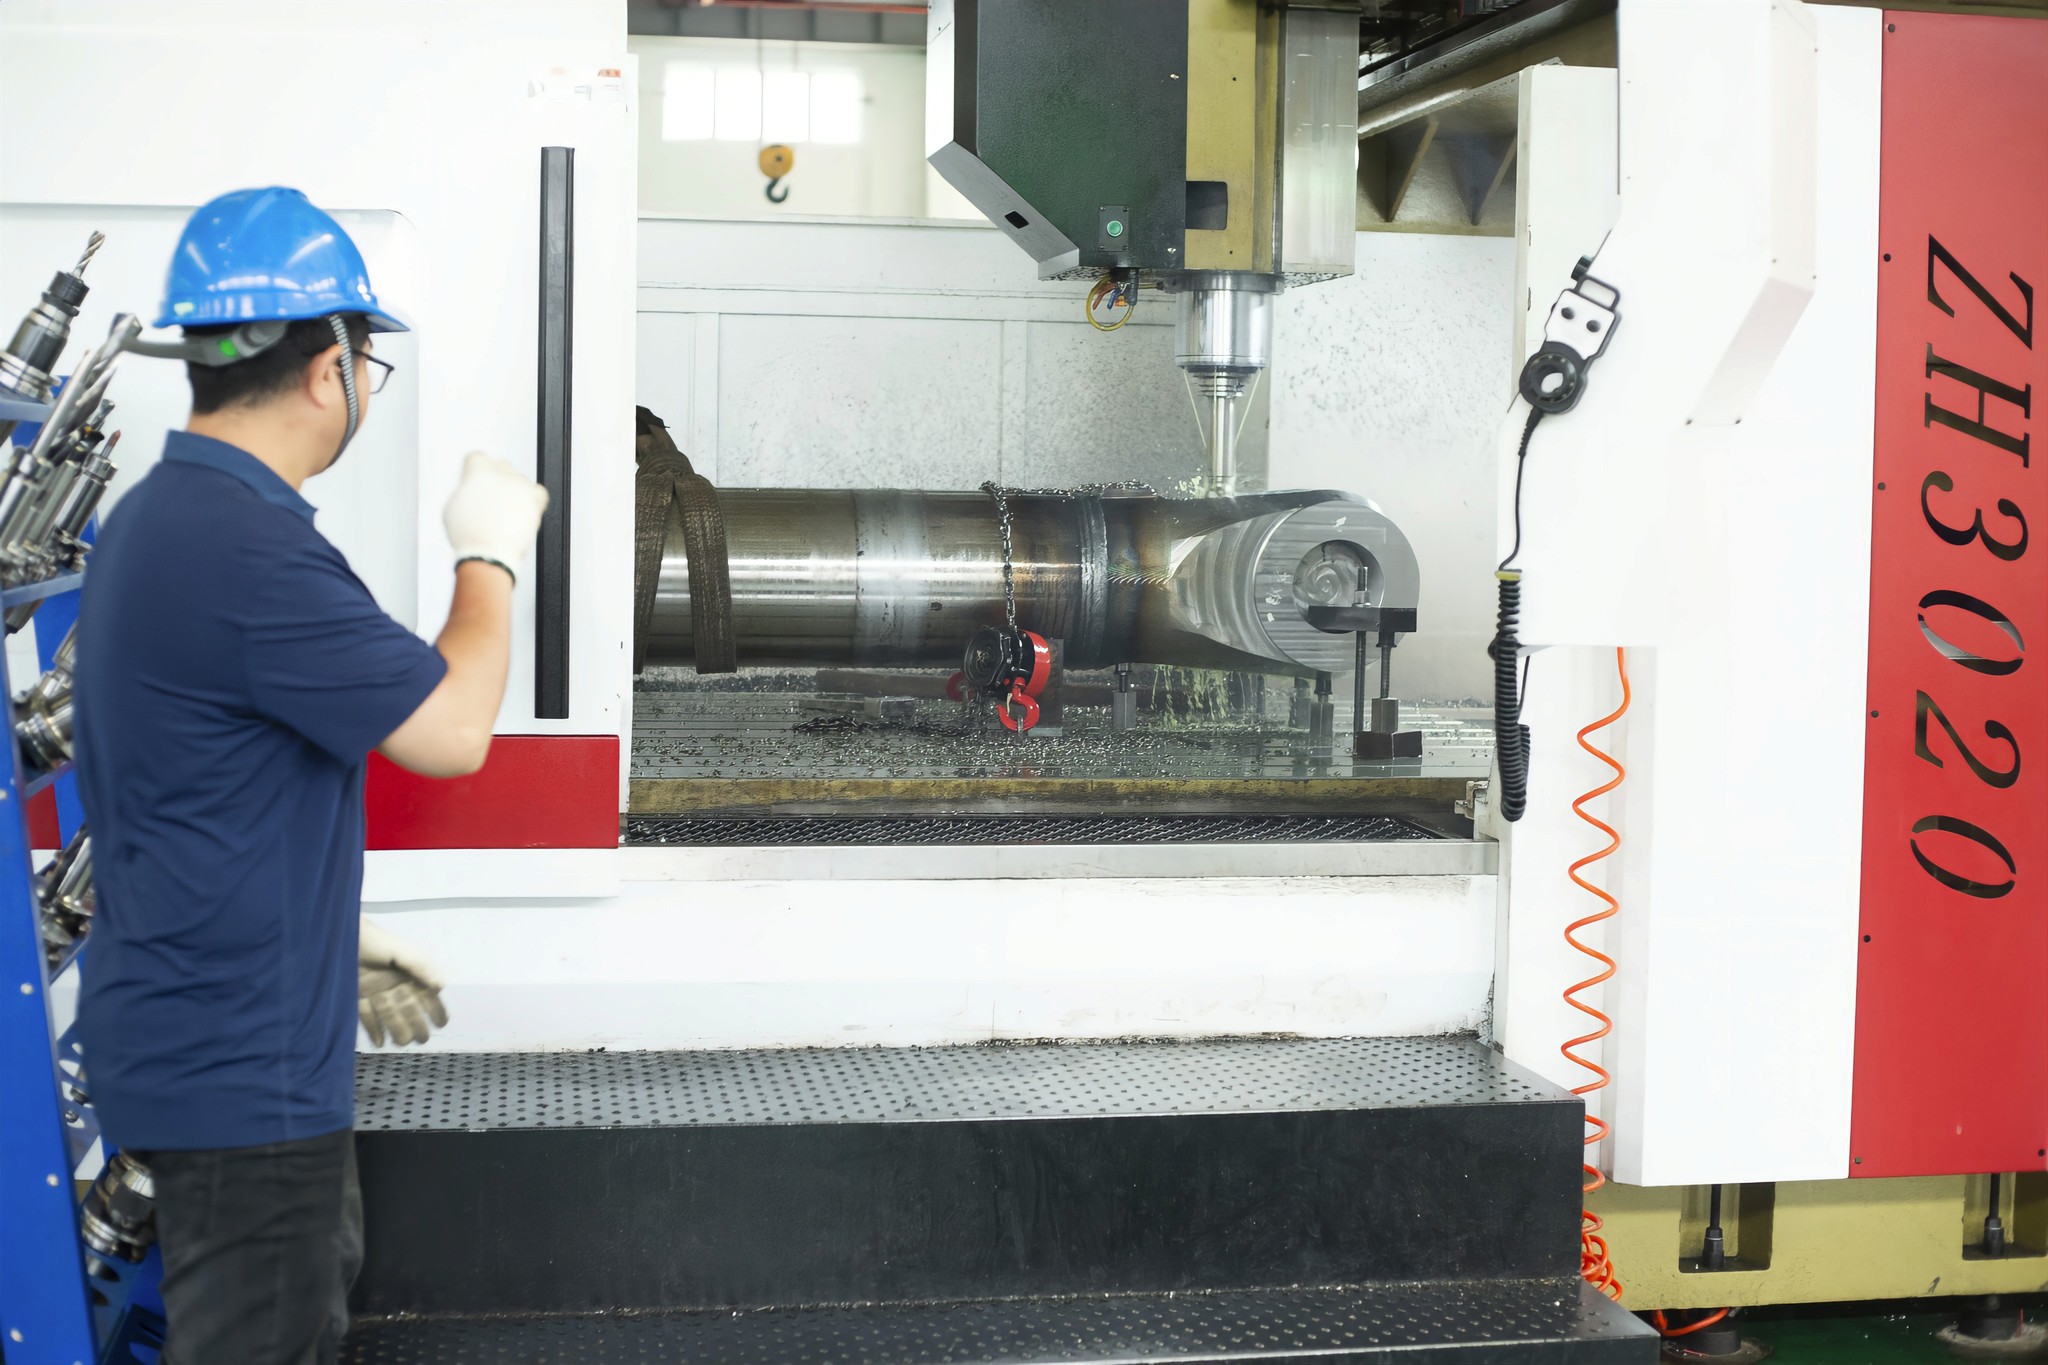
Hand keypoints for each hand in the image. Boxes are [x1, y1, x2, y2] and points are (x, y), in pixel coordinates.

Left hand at [358, 916, 448, 1047]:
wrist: (337, 935)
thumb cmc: (373, 940)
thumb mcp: (401, 950)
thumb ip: (420, 967)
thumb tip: (441, 986)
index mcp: (408, 972)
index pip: (427, 994)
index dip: (436, 1008)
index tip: (442, 1023)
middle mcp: (393, 984)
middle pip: (409, 1009)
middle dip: (418, 1024)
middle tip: (422, 1039)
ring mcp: (375, 991)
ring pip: (389, 1015)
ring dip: (396, 1029)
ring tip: (400, 1042)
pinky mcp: (357, 995)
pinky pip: (366, 1016)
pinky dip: (373, 1029)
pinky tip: (379, 1043)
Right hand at [443, 450, 547, 583]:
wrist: (488, 553)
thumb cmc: (467, 534)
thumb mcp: (453, 506)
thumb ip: (465, 489)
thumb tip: (472, 487)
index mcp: (478, 471)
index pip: (477, 458)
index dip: (474, 472)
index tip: (475, 483)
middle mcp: (501, 473)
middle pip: (500, 467)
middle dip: (495, 480)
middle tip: (490, 501)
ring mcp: (520, 486)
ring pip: (519, 480)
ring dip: (513, 491)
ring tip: (504, 512)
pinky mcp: (535, 501)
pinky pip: (539, 492)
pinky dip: (532, 500)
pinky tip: (524, 510)